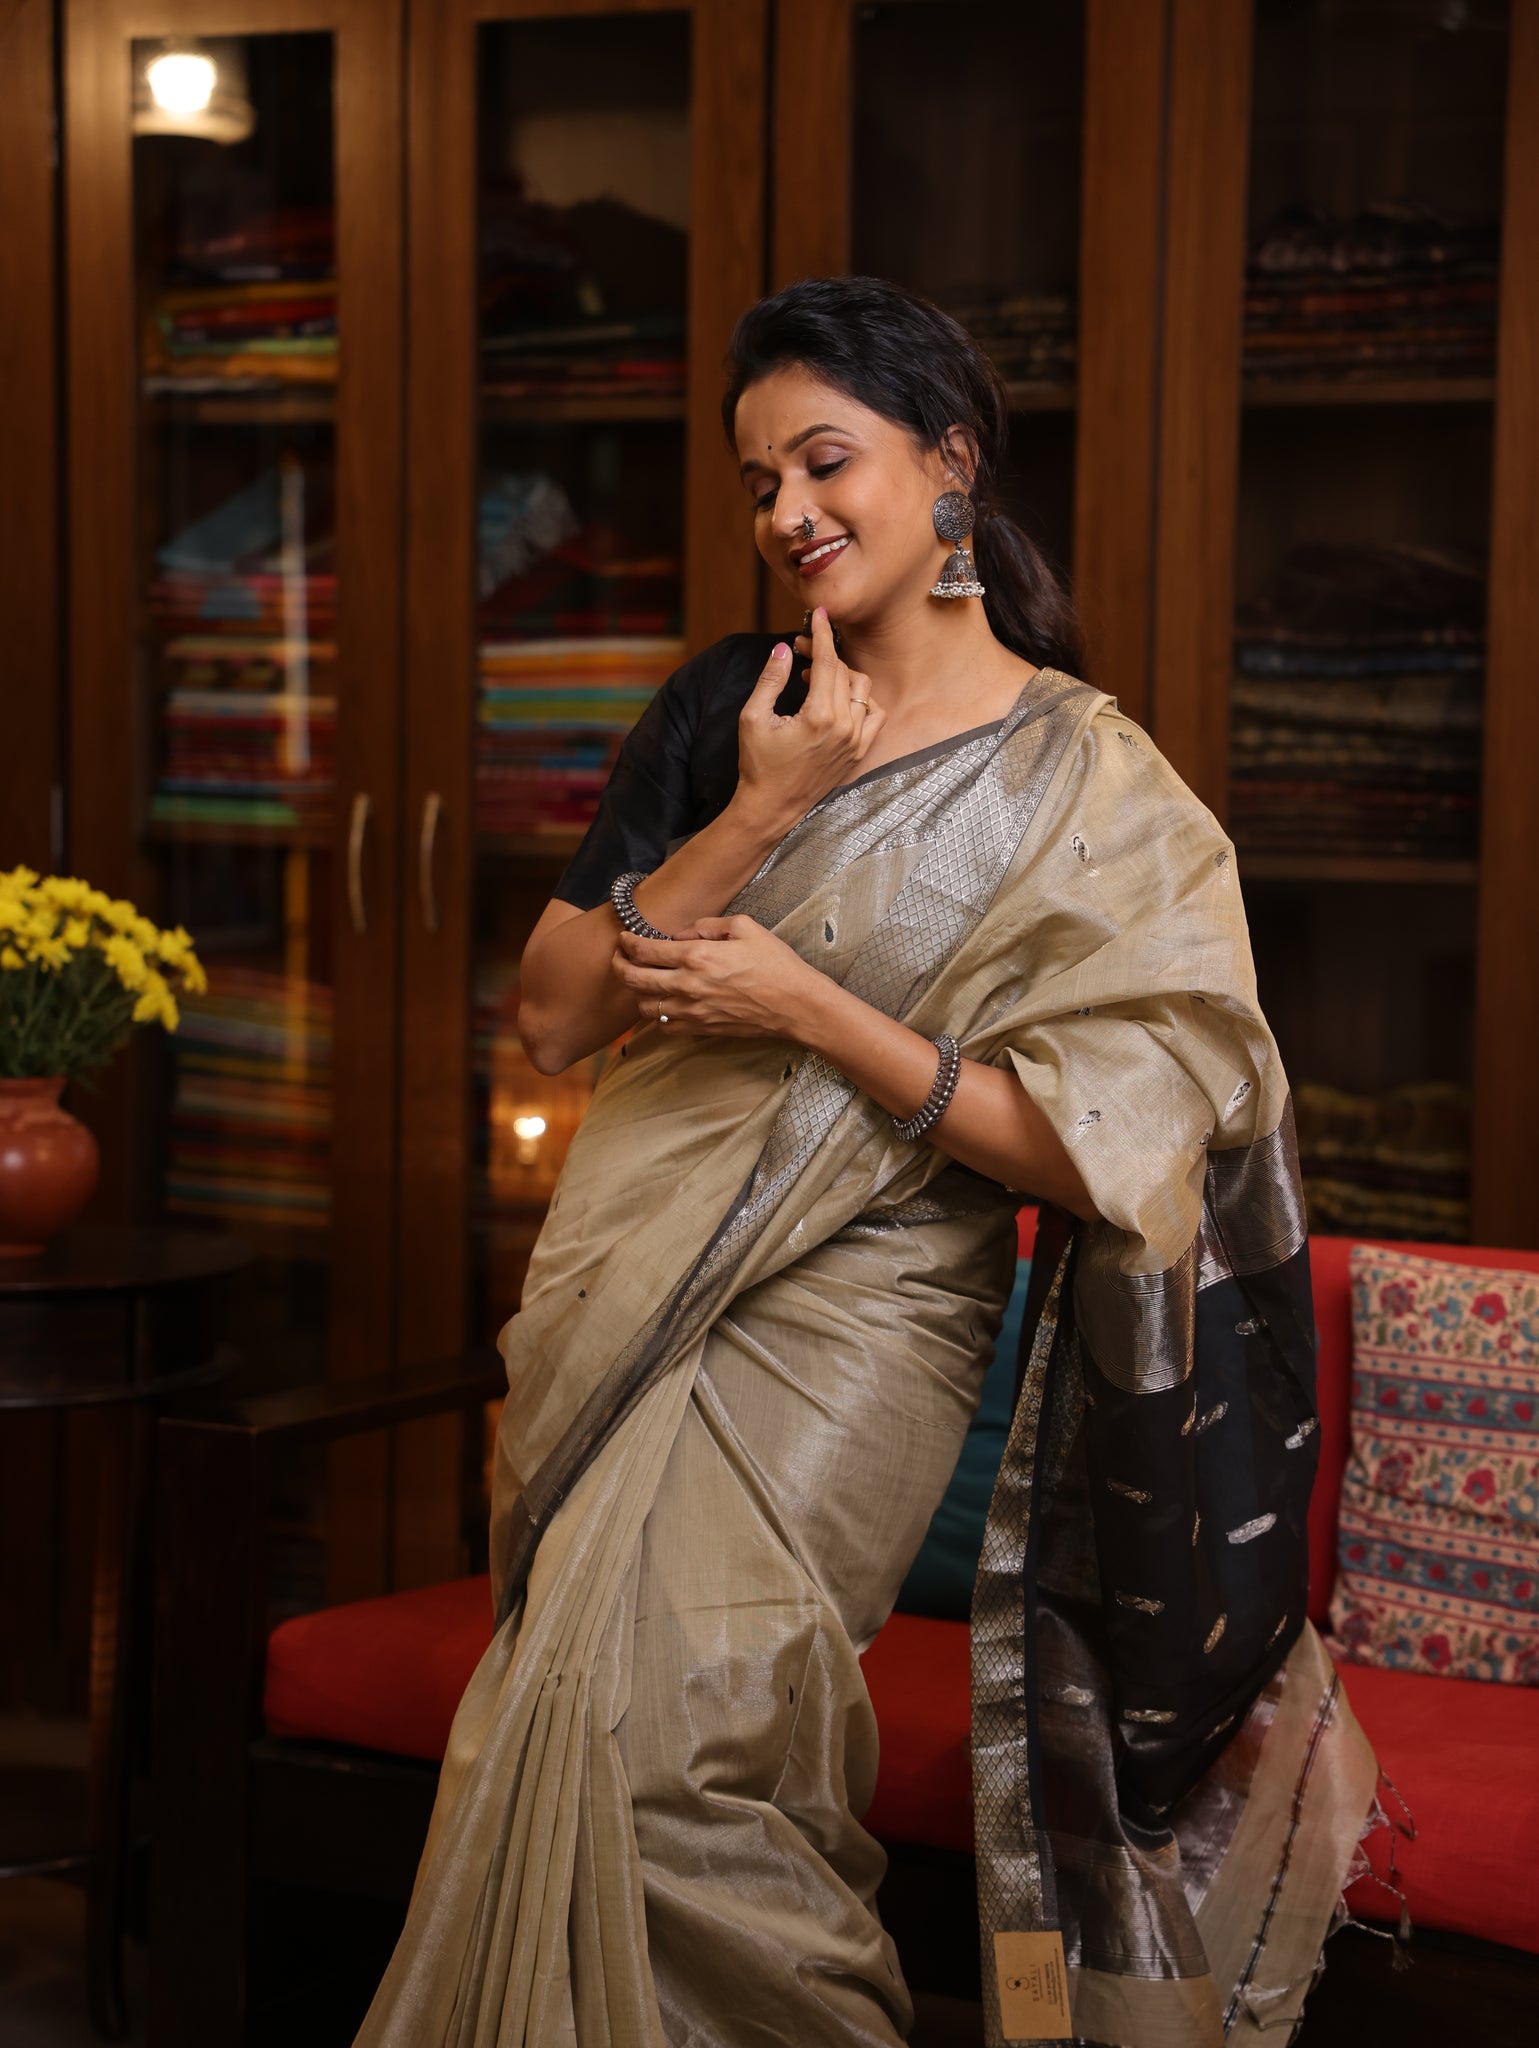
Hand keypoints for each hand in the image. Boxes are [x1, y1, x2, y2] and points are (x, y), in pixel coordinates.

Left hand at [611, 916, 819, 1040]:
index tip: (624, 939)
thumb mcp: (745, 927)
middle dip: (619, 966)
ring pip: (644, 1007)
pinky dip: (657, 1015)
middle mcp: (689, 985)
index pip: (645, 950)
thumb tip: (681, 934)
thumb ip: (706, 926)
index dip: (627, 943)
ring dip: (638, 992)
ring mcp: (693, 1011)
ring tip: (642, 981)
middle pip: (634, 980)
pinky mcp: (701, 1029)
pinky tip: (664, 1004)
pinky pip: (664, 1027)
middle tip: (619, 958)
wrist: (796, 1005)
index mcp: (698, 956)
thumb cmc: (776, 965)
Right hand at [732, 608, 884, 831]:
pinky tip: (838, 700)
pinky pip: (874, 715)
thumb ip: (771, 679)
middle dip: (824, 654)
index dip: (822, 634)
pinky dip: (861, 700)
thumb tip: (784, 648)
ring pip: (863, 690)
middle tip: (800, 652)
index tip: (819, 615)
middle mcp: (844, 728)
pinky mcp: (859, 752)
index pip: (828, 662)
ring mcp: (856, 742)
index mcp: (819, 717)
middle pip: (844, 672)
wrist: (772, 807)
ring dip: (842, 676)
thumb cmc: (758, 765)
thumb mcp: (753, 717)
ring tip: (815, 679)